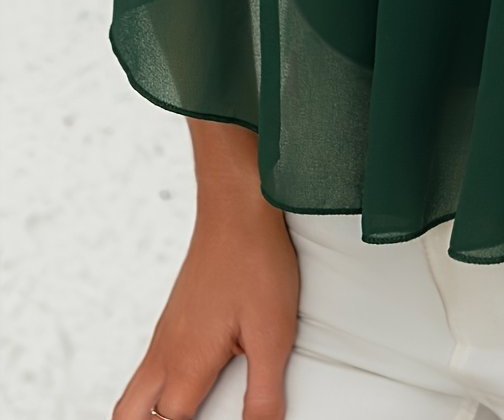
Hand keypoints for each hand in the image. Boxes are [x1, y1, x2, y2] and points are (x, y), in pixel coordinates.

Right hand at [111, 199, 298, 419]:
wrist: (238, 206)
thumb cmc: (256, 262)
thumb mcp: (273, 334)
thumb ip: (263, 393)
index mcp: (185, 365)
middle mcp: (165, 352)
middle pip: (129, 416)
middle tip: (185, 418)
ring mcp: (166, 332)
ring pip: (136, 391)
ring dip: (148, 413)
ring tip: (186, 413)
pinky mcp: (176, 315)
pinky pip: (152, 365)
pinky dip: (158, 389)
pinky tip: (190, 383)